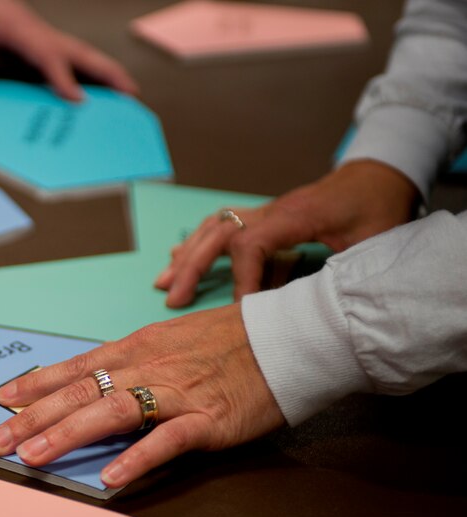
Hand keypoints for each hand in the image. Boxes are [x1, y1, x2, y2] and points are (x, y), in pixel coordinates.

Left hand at [0, 0, 138, 100]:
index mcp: (20, 28)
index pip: (46, 55)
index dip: (62, 77)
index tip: (77, 99)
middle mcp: (37, 31)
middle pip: (80, 52)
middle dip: (106, 72)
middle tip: (131, 93)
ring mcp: (42, 34)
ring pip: (81, 53)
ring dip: (105, 70)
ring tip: (128, 92)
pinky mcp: (39, 39)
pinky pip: (69, 56)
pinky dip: (88, 70)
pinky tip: (96, 87)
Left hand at [0, 304, 284, 487]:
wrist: (285, 337)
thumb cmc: (228, 339)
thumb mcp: (170, 339)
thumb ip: (133, 360)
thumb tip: (96, 378)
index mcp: (137, 348)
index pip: (75, 368)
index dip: (35, 385)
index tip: (1, 400)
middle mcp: (148, 367)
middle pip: (80, 392)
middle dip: (33, 417)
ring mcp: (176, 393)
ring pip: (112, 412)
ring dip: (67, 435)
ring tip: (33, 458)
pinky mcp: (208, 419)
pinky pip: (167, 440)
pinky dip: (138, 458)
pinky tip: (112, 478)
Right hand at [155, 160, 418, 306]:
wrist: (382, 174)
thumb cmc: (381, 206)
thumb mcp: (375, 241)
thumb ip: (343, 271)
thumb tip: (313, 308)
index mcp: (296, 215)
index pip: (251, 244)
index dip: (242, 279)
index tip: (242, 310)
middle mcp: (272, 210)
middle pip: (218, 233)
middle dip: (192, 267)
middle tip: (173, 299)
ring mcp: (266, 210)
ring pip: (214, 227)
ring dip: (188, 255)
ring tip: (164, 281)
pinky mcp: (266, 216)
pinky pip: (224, 226)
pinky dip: (200, 244)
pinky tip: (183, 258)